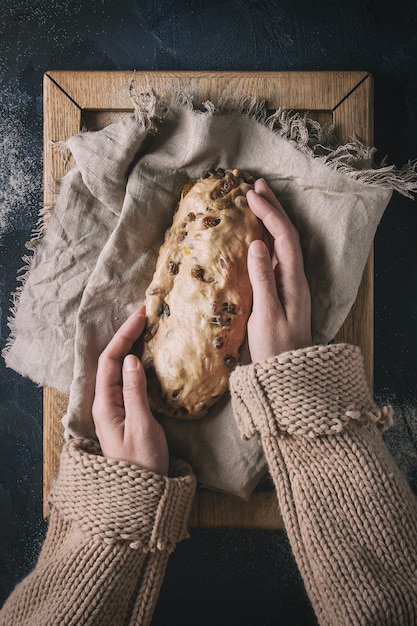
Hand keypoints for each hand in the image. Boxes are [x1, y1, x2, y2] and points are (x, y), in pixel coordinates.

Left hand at [92, 306, 168, 474]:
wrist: (143, 494)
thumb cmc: (143, 464)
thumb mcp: (141, 426)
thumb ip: (135, 393)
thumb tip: (133, 360)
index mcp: (105, 405)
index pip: (110, 361)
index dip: (124, 336)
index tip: (140, 317)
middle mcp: (107, 403)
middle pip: (113, 361)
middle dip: (126, 336)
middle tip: (145, 315)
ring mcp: (117, 407)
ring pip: (121, 369)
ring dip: (132, 347)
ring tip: (147, 329)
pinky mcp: (128, 412)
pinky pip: (130, 380)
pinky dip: (139, 363)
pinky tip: (149, 356)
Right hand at [246, 179, 311, 361]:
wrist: (287, 376)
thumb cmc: (275, 350)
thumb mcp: (266, 316)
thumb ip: (262, 280)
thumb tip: (257, 244)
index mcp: (294, 281)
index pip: (284, 237)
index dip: (269, 213)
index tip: (251, 195)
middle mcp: (295, 279)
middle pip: (287, 235)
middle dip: (273, 209)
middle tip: (256, 186)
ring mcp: (289, 286)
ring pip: (282, 245)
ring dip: (270, 221)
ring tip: (257, 201)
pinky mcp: (281, 294)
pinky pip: (275, 258)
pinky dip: (266, 240)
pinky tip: (256, 236)